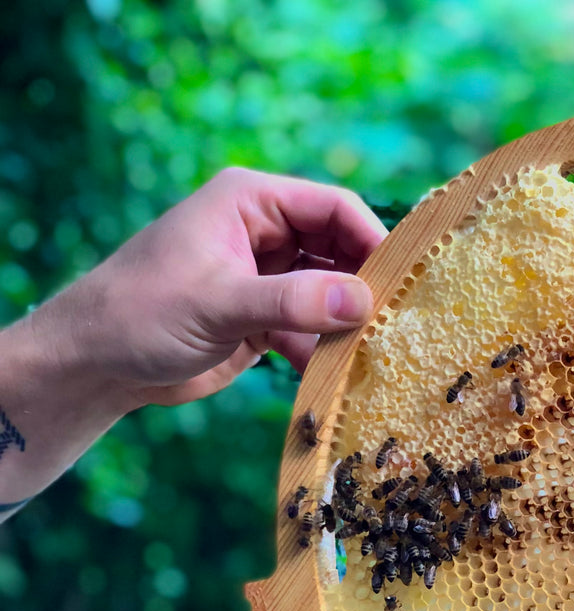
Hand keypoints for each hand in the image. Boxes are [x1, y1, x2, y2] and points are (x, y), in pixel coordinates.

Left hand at [55, 166, 386, 404]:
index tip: (404, 281)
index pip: (334, 207)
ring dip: (350, 321)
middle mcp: (264, 232)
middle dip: (365, 284)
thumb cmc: (142, 313)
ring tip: (375, 351)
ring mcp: (267, 276)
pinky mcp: (266, 318)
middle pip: (340, 249)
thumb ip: (294, 301)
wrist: (97, 364)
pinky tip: (340, 374)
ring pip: (332, 291)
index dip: (372, 239)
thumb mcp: (221, 303)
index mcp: (251, 202)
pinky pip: (315, 327)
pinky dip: (328, 348)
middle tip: (397, 321)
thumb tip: (364, 301)